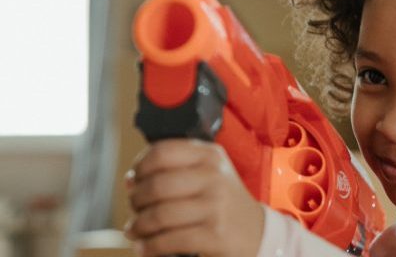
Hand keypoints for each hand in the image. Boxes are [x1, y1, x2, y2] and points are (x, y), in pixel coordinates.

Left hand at [124, 139, 264, 256]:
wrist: (258, 232)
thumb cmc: (225, 203)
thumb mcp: (210, 173)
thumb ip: (175, 169)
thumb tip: (132, 180)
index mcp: (210, 156)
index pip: (162, 152)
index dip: (140, 167)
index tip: (134, 180)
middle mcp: (215, 177)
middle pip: (156, 185)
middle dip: (135, 201)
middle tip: (134, 209)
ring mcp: (216, 206)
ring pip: (158, 215)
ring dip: (138, 227)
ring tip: (135, 231)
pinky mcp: (215, 234)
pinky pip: (168, 240)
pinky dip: (150, 247)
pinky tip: (146, 247)